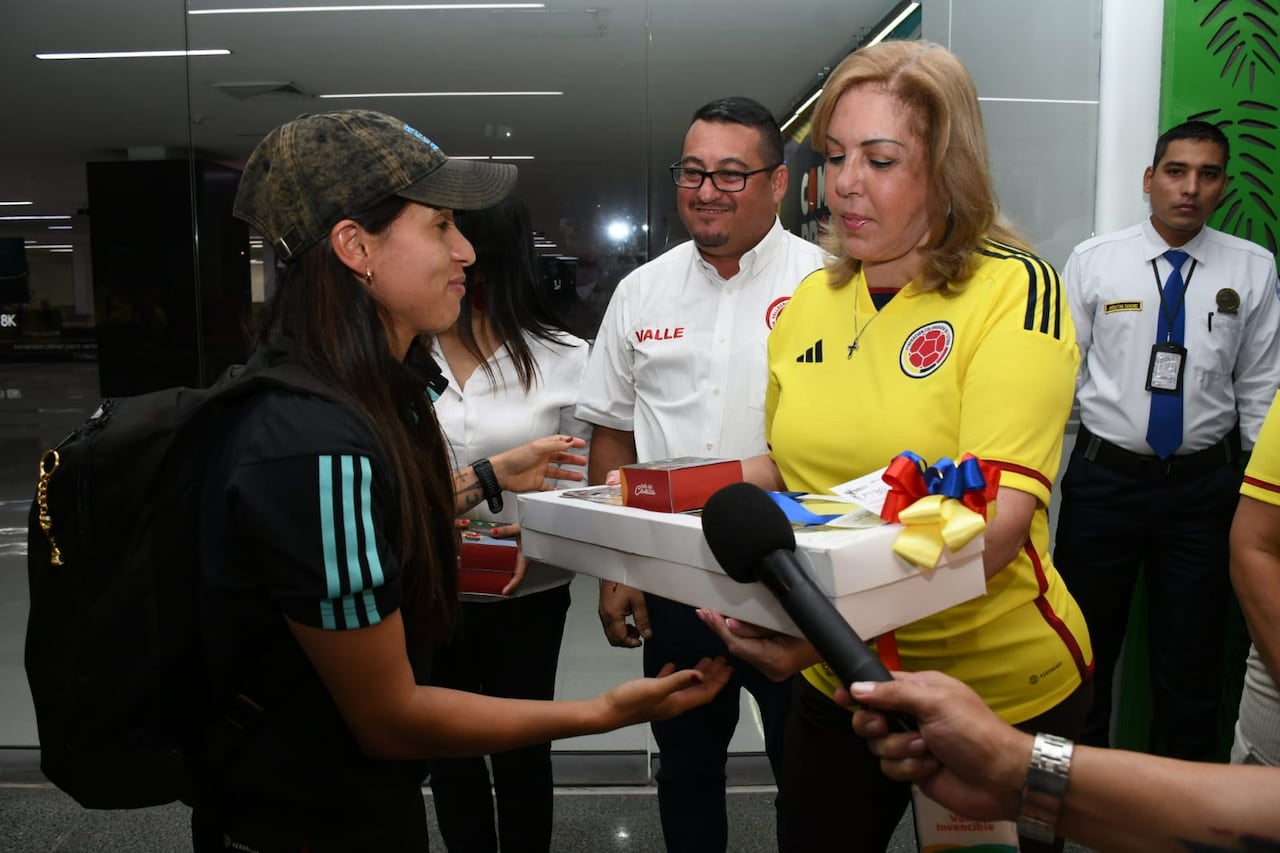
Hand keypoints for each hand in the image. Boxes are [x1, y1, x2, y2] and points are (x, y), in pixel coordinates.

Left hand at [488, 522, 528, 595]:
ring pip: (516, 570)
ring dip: (509, 576)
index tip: (505, 592)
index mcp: (525, 556)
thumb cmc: (534, 527)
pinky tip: (503, 565)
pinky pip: (515, 563)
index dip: (513, 585)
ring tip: (500, 581)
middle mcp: (524, 558)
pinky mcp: (521, 552)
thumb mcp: (519, 529)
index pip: (519, 575)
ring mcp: (523, 556)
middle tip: (501, 590)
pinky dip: (509, 568)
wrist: (541, 524)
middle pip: (517, 575)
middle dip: (510, 584)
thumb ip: (506, 531)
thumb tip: (494, 532)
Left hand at [492, 434, 587, 493]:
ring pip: (558, 472)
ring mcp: (539, 471)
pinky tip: (563, 490)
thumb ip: (555, 445)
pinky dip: (556, 488)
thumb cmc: (515, 458)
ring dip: (569, 474)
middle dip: (572, 460)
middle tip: (583, 461)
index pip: (559, 443)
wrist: (501, 473)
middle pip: (561, 458)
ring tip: (579, 476)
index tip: (581, 444)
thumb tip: (569, 441)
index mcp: (542, 448)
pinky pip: (549, 486)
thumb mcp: (537, 448)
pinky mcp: (536, 483)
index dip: (571, 442)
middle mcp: (541, 459)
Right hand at [597, 657, 732, 725]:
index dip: (719, 681)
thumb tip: (702, 675)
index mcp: (678, 704)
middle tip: (722, 659)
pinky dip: (675, 674)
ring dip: (697, 673)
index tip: (730, 667)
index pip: (705, 693)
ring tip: (706, 658)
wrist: (607, 710)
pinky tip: (674, 664)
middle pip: (699, 690)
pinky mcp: (650, 694)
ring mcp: (662, 700)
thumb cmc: (632, 700)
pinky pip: (668, 683)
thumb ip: (679, 680)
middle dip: (712, 675)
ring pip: (686, 686)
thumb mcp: (657, 688)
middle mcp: (674, 704)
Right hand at [598, 581, 649, 647]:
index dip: (631, 643)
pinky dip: (618, 628)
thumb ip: (642, 620)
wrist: (616, 568)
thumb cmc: (625, 580)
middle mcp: (604, 615)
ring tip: (635, 628)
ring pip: (610, 632)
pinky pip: (609, 625)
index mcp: (612, 615)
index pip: (620, 638)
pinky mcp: (603, 608)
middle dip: (626, 641)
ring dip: (622, 635)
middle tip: (638, 637)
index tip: (640, 642)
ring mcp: (602, 612)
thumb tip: (647, 634)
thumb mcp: (638, 601)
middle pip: (613, 638)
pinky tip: (627, 621)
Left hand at [695, 609, 818, 679]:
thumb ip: (757, 626)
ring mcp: (772, 671)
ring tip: (710, 615)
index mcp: (776, 660)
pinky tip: (728, 624)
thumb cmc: (817, 629)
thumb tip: (730, 623)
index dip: (721, 629)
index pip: (740, 645)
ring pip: (743, 650)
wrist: (836, 644)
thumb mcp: (786, 621)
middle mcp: (772, 670)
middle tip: (703, 612)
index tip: (707, 614)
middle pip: (738, 648)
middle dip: (720, 629)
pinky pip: (751, 650)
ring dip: (727, 632)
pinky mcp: (773, 666)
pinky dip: (739, 636)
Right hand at [846, 671, 1029, 822]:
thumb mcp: (934, 702)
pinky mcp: (914, 769)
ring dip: (901, 749)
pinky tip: (931, 767)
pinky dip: (910, 768)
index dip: (860, 690)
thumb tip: (858, 687)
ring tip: (927, 750)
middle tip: (884, 727)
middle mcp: (913, 715)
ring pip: (878, 746)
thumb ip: (893, 693)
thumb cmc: (974, 732)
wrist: (999, 778)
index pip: (879, 685)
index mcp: (920, 690)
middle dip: (875, 725)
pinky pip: (890, 768)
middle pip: (870, 717)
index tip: (842, 696)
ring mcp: (912, 743)